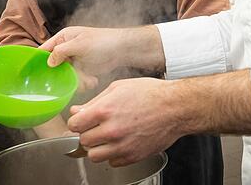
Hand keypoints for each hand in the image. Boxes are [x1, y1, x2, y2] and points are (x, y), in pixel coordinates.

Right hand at [40, 27, 126, 76]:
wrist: (121, 49)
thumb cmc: (102, 41)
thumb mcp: (79, 44)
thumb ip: (61, 51)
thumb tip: (48, 62)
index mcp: (63, 38)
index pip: (45, 50)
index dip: (39, 61)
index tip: (36, 73)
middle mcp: (66, 49)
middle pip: (55, 67)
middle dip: (63, 75)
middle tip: (72, 78)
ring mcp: (74, 60)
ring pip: (66, 76)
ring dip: (76, 80)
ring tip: (87, 79)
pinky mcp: (82, 70)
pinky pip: (76, 80)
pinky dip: (84, 82)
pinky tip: (92, 80)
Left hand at [67, 78, 184, 166]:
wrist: (175, 107)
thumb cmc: (150, 94)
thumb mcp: (118, 88)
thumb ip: (95, 101)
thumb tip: (77, 111)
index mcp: (104, 110)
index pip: (74, 125)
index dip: (78, 121)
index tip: (83, 120)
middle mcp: (111, 130)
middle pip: (83, 141)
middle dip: (88, 133)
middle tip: (98, 126)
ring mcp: (122, 146)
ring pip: (94, 156)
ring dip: (98, 147)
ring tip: (108, 137)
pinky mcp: (132, 156)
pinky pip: (112, 162)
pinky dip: (113, 154)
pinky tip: (121, 142)